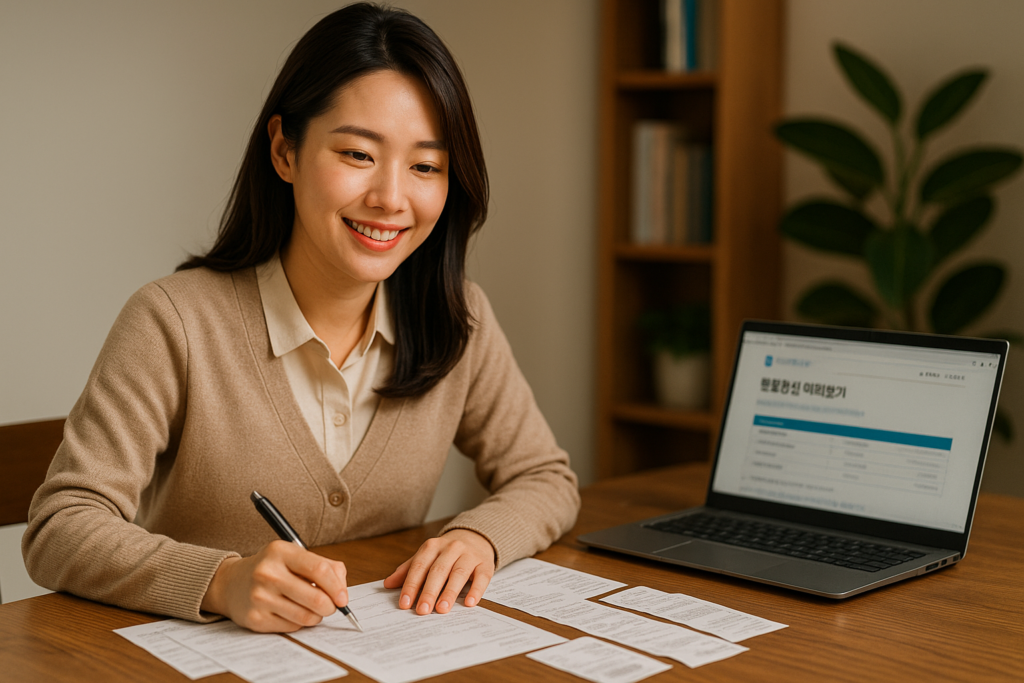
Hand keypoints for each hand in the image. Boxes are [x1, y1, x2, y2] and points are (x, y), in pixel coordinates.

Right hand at [201, 540, 348, 631]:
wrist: (231, 584)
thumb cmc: (272, 569)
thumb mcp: (294, 556)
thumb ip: (324, 566)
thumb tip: (342, 590)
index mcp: (280, 551)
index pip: (319, 570)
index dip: (337, 587)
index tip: (343, 598)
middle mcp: (268, 573)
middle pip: (316, 598)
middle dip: (330, 606)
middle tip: (330, 606)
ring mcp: (260, 597)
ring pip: (306, 616)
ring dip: (317, 616)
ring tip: (312, 609)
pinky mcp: (255, 618)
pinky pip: (293, 626)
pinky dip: (300, 622)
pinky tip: (292, 612)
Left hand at [383, 529, 494, 614]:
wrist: (476, 537)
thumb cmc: (447, 552)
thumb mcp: (427, 556)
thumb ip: (408, 570)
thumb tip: (388, 584)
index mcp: (433, 546)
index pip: (419, 566)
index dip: (411, 585)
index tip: (404, 603)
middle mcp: (451, 548)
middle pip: (438, 571)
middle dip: (429, 592)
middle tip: (422, 610)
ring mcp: (469, 555)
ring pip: (458, 574)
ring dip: (449, 592)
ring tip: (442, 609)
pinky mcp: (485, 564)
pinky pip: (481, 577)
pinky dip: (476, 590)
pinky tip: (469, 603)